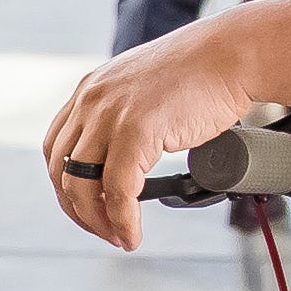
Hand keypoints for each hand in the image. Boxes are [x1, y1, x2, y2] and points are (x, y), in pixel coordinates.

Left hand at [41, 17, 262, 250]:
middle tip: (101, 230)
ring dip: (96, 221)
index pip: (57, 147)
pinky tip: (132, 233)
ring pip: (81, 185)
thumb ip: (128, 120)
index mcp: (92, 90)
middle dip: (77, 209)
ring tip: (118, 237)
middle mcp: (92, 100)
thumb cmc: (203, 72)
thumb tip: (129, 161)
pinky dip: (122, 220)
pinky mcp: (135, 130)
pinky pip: (117, 191)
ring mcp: (110, 114)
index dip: (66, 184)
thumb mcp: (146, 92)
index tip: (86, 205)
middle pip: (60, 169)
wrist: (233, 53)